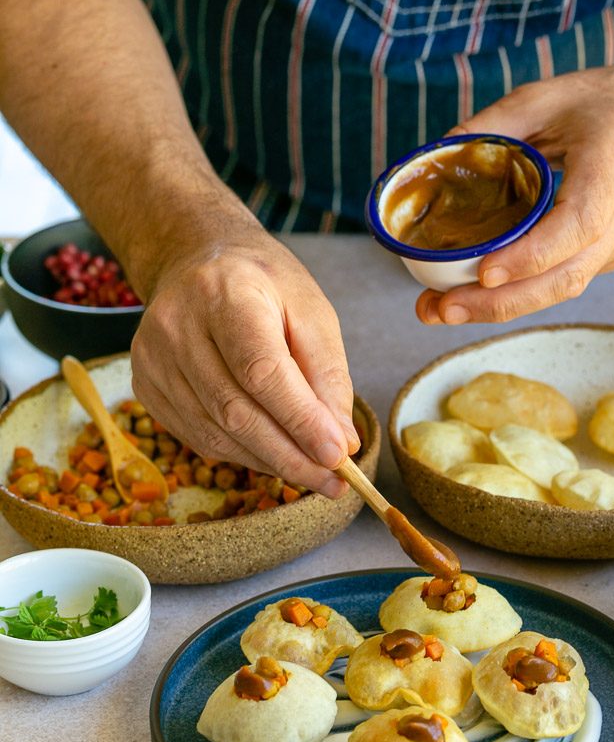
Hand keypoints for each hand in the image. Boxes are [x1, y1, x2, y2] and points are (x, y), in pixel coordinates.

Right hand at [130, 233, 359, 496]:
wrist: (196, 261)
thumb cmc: (263, 285)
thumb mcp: (312, 312)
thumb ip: (328, 375)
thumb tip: (339, 442)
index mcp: (224, 293)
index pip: (261, 371)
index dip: (300, 420)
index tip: (338, 455)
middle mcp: (177, 325)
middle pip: (234, 412)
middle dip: (290, 456)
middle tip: (333, 481)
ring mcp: (153, 358)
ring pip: (215, 434)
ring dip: (269, 462)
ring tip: (311, 473)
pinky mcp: (145, 384)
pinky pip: (198, 438)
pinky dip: (242, 455)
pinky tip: (272, 454)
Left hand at [416, 62, 613, 325]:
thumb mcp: (552, 96)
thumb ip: (495, 125)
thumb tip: (438, 154)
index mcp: (611, 173)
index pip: (574, 229)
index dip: (529, 257)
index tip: (485, 271)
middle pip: (561, 280)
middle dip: (497, 303)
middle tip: (441, 308)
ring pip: (559, 290)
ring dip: (501, 307)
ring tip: (444, 309)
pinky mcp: (608, 257)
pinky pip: (561, 282)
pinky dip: (520, 292)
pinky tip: (476, 293)